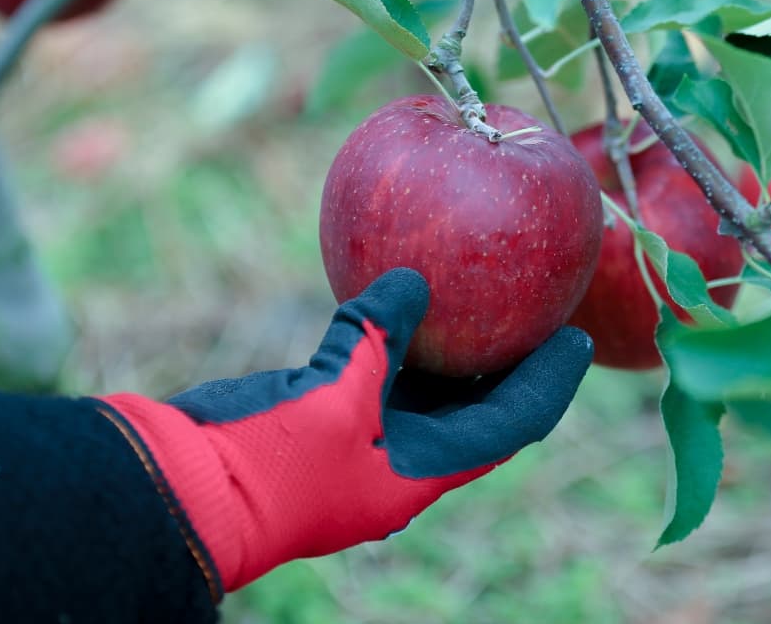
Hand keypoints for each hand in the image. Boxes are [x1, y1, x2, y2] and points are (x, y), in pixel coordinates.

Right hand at [98, 268, 593, 593]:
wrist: (189, 489)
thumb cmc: (273, 458)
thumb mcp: (336, 394)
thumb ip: (380, 336)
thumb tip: (416, 280)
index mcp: (421, 472)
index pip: (510, 425)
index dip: (549, 383)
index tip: (581, 338)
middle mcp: (401, 461)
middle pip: (477, 408)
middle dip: (509, 361)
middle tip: (539, 307)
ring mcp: (362, 443)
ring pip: (427, 390)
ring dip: (455, 349)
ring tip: (486, 295)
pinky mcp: (324, 420)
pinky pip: (375, 372)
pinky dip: (394, 337)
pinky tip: (400, 293)